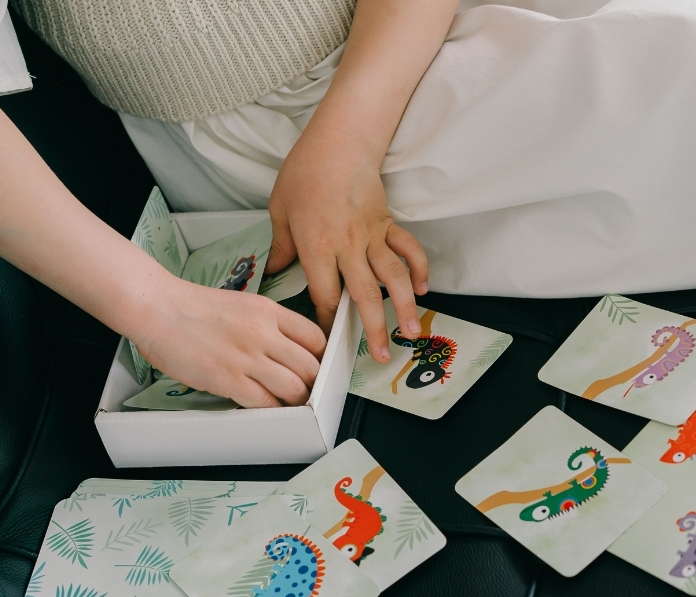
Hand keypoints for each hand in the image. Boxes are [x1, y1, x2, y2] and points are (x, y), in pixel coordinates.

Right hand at [130, 276, 326, 407]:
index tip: (315, 366)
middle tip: (306, 389)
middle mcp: (264, 333)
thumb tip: (288, 348)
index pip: (315, 338)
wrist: (157, 308)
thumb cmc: (193, 307)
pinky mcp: (228, 379)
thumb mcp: (244, 304)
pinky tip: (267, 407)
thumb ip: (269, 324)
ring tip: (289, 402)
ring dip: (296, 400)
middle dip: (312, 382)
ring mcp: (247, 357)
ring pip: (294, 387)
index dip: (319, 357)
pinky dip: (271, 409)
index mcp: (270, 312)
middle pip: (310, 366)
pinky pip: (264, 402)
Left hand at [267, 123, 427, 362]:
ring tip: (410, 333)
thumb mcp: (280, 208)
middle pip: (362, 295)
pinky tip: (421, 290)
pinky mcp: (387, 224)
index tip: (328, 340)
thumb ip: (281, 245)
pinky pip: (408, 250)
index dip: (326, 321)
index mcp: (317, 245)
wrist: (339, 142)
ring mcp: (372, 236)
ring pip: (392, 278)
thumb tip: (274, 271)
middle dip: (373, 329)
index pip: (323, 294)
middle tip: (379, 356)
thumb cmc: (305, 172)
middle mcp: (347, 246)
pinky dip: (418, 269)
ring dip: (402, 307)